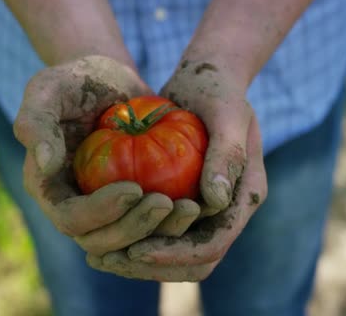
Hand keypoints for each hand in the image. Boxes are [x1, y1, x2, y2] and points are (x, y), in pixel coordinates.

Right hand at [15, 55, 182, 255]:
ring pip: (129, 243)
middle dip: (134, 229)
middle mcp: (73, 205)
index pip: (71, 219)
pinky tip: (195, 203)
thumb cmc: (74, 80)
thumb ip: (36, 122)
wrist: (109, 80)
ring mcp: (103, 208)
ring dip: (158, 232)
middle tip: (167, 204)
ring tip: (188, 208)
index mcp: (47, 188)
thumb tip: (45, 165)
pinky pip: (150, 225)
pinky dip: (170, 223)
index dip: (101, 213)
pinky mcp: (131, 203)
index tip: (134, 188)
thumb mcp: (49, 89)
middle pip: (101, 241)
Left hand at [87, 60, 267, 280]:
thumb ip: (226, 155)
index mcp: (245, 196)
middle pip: (195, 261)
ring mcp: (206, 208)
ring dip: (140, 261)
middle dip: (154, 267)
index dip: (176, 254)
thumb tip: (214, 201)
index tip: (137, 249)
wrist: (207, 79)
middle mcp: (227, 210)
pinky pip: (160, 231)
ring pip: (176, 254)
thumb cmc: (218, 89)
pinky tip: (101, 235)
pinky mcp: (183, 200)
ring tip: (100, 255)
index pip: (213, 244)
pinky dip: (134, 238)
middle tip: (111, 259)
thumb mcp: (227, 113)